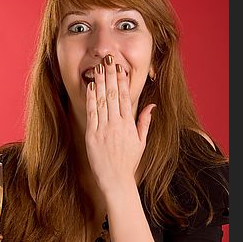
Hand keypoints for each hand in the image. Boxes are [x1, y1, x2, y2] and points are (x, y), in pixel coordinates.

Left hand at [85, 55, 155, 193]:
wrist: (116, 181)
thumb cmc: (128, 163)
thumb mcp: (141, 142)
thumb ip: (145, 122)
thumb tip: (151, 105)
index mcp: (129, 125)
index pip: (126, 97)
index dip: (123, 81)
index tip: (121, 68)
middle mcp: (117, 125)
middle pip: (114, 95)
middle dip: (111, 76)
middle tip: (109, 60)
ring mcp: (104, 130)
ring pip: (102, 101)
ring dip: (101, 83)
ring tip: (99, 68)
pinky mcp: (92, 136)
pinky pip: (91, 114)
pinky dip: (91, 99)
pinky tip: (91, 87)